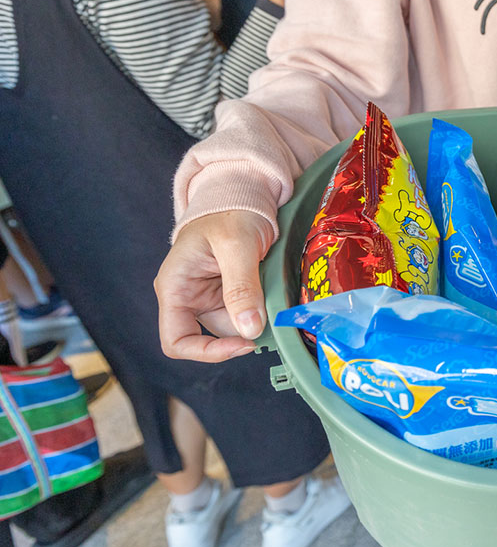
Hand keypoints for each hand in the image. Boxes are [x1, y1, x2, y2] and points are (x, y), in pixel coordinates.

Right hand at [154, 210, 276, 361]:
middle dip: (245, 328)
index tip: (244, 343)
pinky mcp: (229, 295)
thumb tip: (249, 330)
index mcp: (174, 287)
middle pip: (214, 336)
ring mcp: (209, 298)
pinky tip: (271, 288)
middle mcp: (187, 297)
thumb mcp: (237, 245)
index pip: (176, 341)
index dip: (208, 351)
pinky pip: (248, 314)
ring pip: (236, 326)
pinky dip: (263, 308)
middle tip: (271, 308)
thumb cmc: (230, 211)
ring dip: (258, 316)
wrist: (243, 194)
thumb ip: (241, 286)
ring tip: (271, 287)